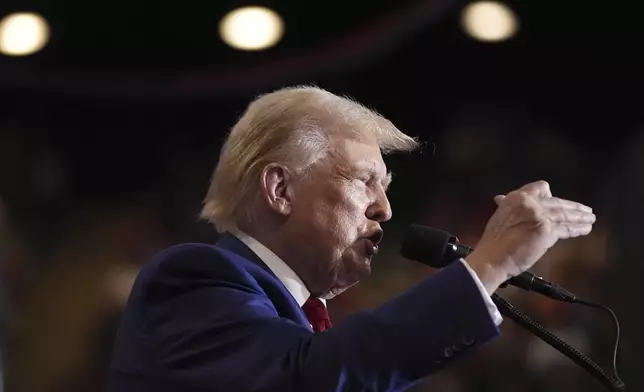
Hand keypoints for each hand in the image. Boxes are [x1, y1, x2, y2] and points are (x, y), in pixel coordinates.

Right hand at [466, 180, 594, 293]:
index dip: (550, 194)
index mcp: (516, 197)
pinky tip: (585, 229)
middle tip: (586, 210)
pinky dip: (577, 229)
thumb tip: (502, 199)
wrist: (492, 258)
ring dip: (580, 217)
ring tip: (590, 219)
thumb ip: (507, 208)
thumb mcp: (499, 217)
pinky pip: (566, 228)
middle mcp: (529, 203)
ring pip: (565, 214)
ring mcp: (540, 216)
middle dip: (573, 207)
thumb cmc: (493, 242)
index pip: (541, 187)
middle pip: (558, 202)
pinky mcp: (548, 231)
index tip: (557, 200)